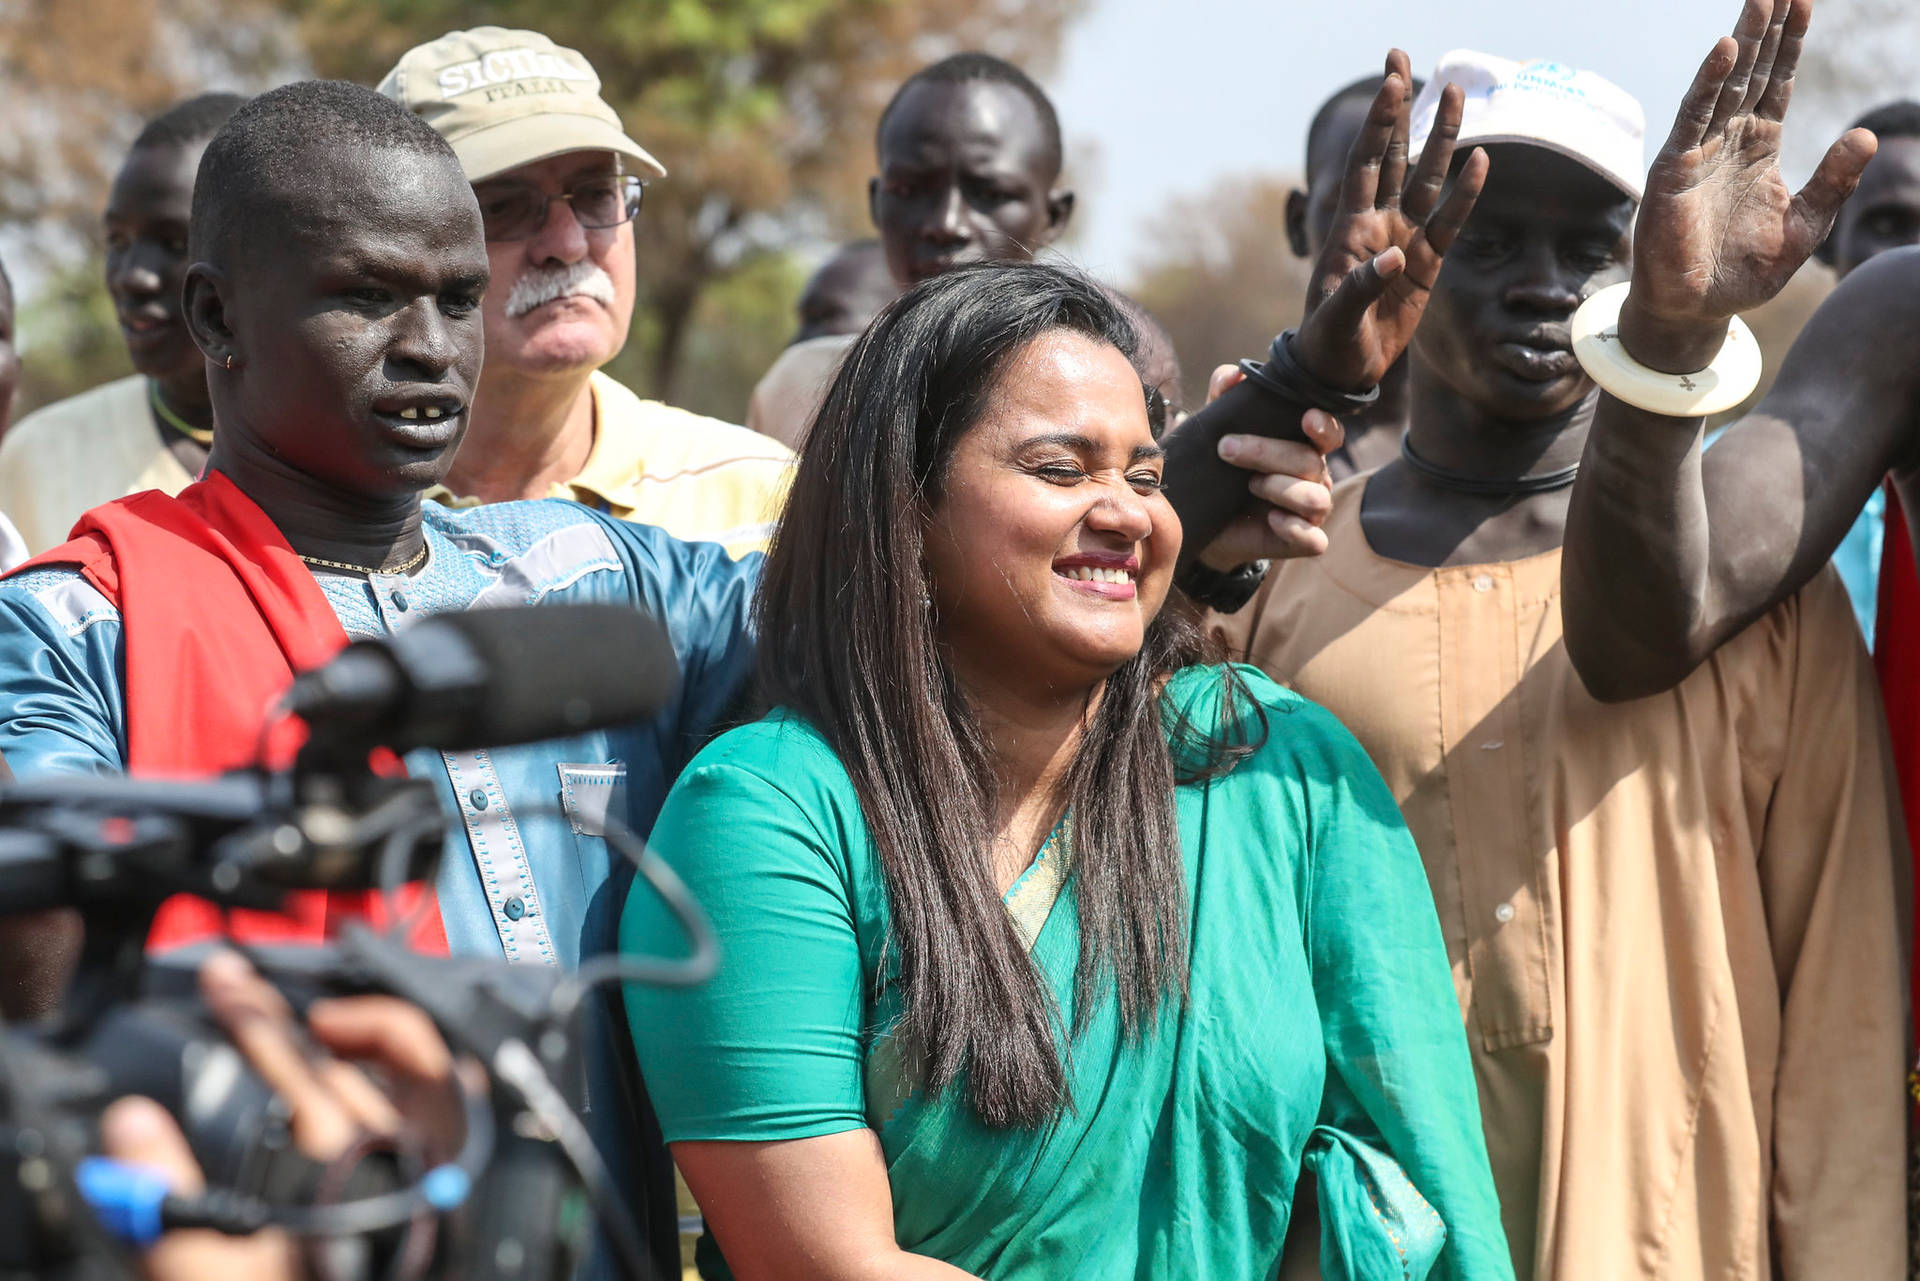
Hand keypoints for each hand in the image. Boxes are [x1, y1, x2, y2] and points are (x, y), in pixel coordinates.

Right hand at [104, 952, 461, 1280]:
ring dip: (364, 1036)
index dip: (256, 1021)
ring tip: (319, 1019)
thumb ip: (173, 1210)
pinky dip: (427, 1081)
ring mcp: (449, 1174)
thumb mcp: (224, 1278)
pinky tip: (396, 1078)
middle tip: (238, 985)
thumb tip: (133, 1128)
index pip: (299, 1068)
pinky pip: (462, 1113)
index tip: (224, 986)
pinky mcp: (469, 1196)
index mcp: (348, 1175)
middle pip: (345, 1062)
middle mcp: (413, 1161)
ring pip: (415, 1073)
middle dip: (282, 1019)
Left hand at [1197, 364, 1341, 565]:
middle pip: (1310, 461)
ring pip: (1315, 498)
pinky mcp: (1302, 541)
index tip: (1306, 418)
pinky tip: (1272, 520)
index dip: (1323, 425)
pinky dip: (1294, 528)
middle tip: (1228, 449)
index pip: (1329, 432)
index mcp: (1302, 446)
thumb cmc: (1220, 470)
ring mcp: (1311, 511)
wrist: (1205, 521)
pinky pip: (1314, 539)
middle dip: (1267, 452)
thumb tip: (1234, 374)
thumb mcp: (1217, 430)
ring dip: (1280, 488)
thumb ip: (1225, 398)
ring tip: (1251, 486)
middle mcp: (1314, 477)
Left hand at [1293, 49, 1488, 390]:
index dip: (1379, 123)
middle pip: (1392, 153)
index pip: (1366, 163)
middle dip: (1399, 109)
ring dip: (1441, 138)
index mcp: (1349, 229)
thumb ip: (1363, 287)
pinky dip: (1467, 193)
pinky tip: (1483, 159)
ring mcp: (1404, 238)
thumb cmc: (1328, 344)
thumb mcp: (1338, 319)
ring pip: (1427, 178)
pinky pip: (1451, 221)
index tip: (1392, 82)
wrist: (1340, 372)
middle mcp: (1377, 223)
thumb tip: (1395, 256)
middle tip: (1403, 59)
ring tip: (1455, 94)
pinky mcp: (1426, 263)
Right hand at [1619, 0, 1877, 370]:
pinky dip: (1709, 84)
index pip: (1777, 83)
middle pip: (1752, 72)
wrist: (1699, 309)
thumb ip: (1833, 182)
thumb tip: (1867, 135)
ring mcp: (1700, 152)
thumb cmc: (1745, 273)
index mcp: (1759, 148)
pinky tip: (1727, 51)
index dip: (1791, 44)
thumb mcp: (1805, 227)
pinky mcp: (1675, 170)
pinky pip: (1694, 118)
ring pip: (1724, 85)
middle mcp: (1728, 140)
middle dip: (1767, 29)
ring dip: (1742, 42)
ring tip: (1760, 2)